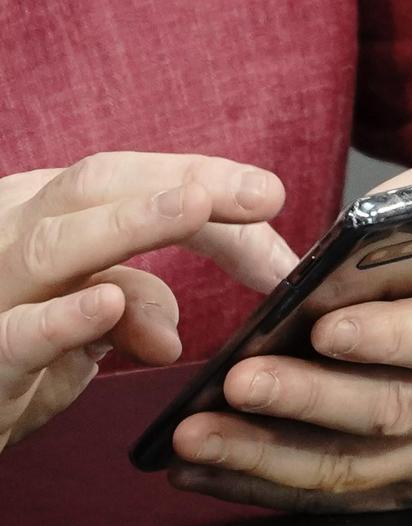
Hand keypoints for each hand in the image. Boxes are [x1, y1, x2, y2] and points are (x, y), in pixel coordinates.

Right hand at [0, 151, 294, 450]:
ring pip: (55, 244)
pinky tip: (107, 303)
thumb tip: (170, 333)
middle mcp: (15, 232)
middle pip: (98, 185)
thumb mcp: (89, 318)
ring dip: (131, 223)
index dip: (208, 185)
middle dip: (186, 181)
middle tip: (263, 193)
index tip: (272, 197)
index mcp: (48, 211)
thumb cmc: (23, 345)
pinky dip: (63, 319)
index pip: (132, 181)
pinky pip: (18, 332)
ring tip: (195, 206)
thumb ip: (135, 308)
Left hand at [170, 159, 411, 511]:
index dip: (389, 335)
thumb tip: (346, 238)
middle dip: (308, 400)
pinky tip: (215, 469)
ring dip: (272, 457)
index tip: (323, 327)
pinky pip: (347, 492)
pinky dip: (275, 486)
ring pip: (358, 467)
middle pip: (392, 409)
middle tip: (238, 381)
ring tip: (197, 437)